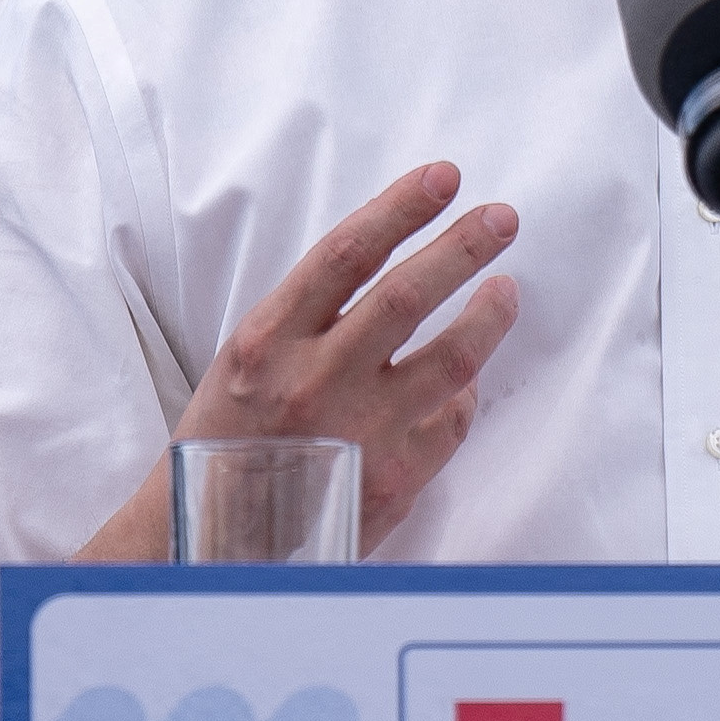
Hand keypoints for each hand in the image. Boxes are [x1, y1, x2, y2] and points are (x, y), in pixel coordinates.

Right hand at [173, 161, 519, 549]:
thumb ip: (311, 317)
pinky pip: (452, 421)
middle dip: (463, 246)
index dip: (401, 209)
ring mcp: (359, 432)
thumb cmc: (232, 441)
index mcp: (267, 341)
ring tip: (506, 288)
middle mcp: (314, 380)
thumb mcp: (247, 360)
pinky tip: (468, 377)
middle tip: (501, 218)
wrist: (213, 542)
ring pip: (450, 359)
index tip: (443, 177)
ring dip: (488, 316)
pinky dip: (465, 393)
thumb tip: (395, 266)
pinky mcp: (393, 480)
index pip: (347, 253)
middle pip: (408, 295)